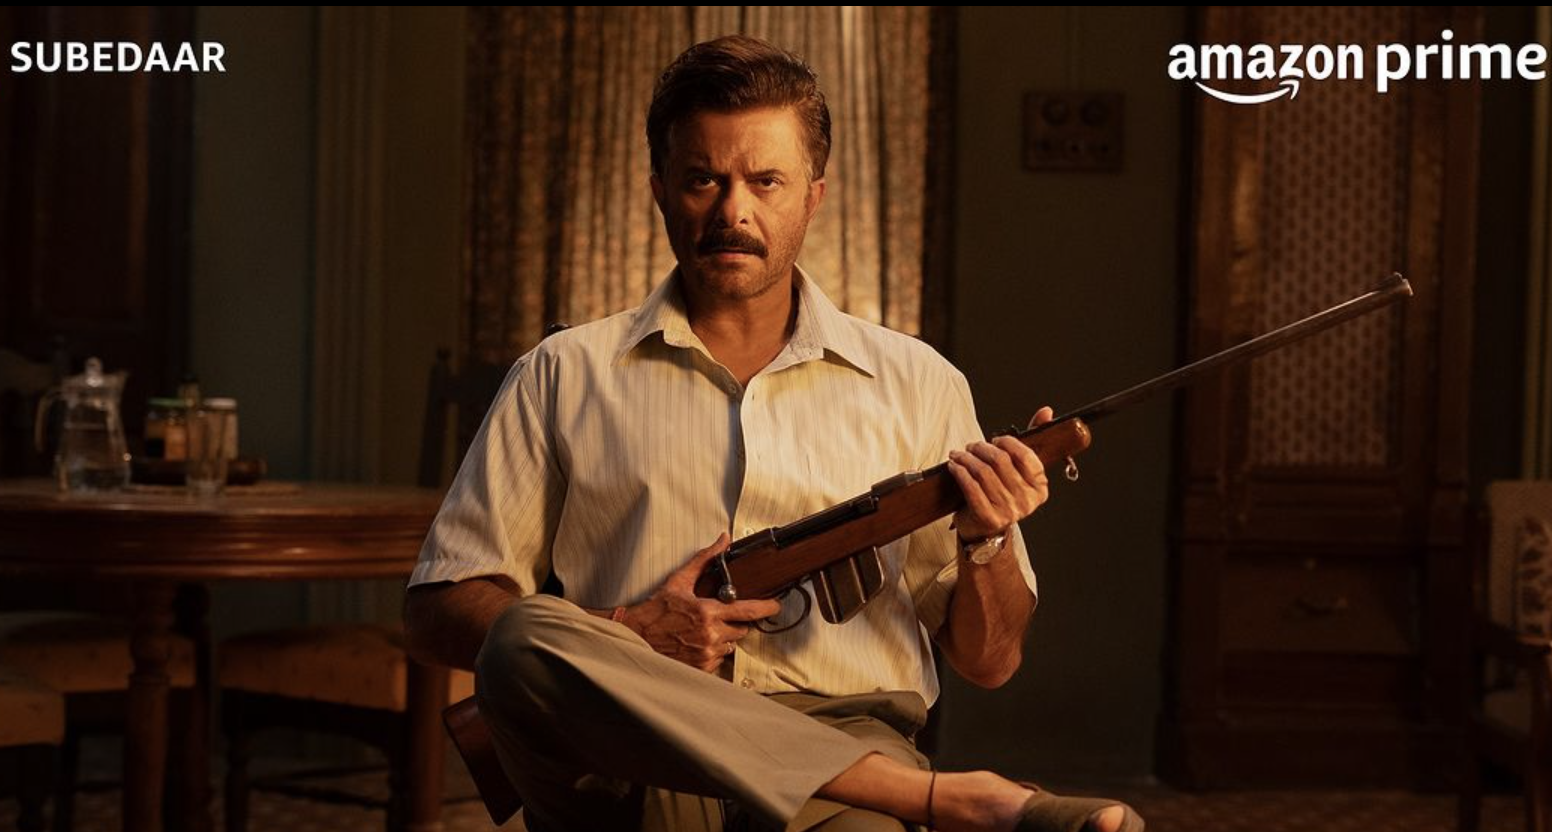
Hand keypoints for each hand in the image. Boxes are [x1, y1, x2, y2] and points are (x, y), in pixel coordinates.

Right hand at [618, 533, 783, 672]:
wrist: (637, 635)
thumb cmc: (656, 609)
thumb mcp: (680, 581)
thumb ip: (704, 559)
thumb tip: (723, 540)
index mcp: (708, 612)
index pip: (747, 611)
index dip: (766, 608)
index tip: (776, 605)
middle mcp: (710, 635)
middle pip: (741, 630)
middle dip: (735, 623)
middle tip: (718, 617)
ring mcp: (706, 653)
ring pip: (731, 646)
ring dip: (724, 639)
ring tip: (704, 631)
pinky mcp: (701, 667)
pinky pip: (719, 660)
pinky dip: (713, 652)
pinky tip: (698, 643)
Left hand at [947, 406, 1053, 542]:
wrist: (985, 530)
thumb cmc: (1002, 495)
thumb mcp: (1019, 470)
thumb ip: (1031, 440)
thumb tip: (1046, 411)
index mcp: (1040, 487)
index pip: (1026, 455)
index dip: (1007, 443)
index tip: (994, 441)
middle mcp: (1027, 500)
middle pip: (1001, 462)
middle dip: (982, 448)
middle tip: (971, 446)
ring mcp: (1008, 511)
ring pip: (983, 472)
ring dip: (966, 459)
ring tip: (958, 454)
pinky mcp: (988, 517)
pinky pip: (971, 487)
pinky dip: (959, 473)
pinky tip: (953, 466)